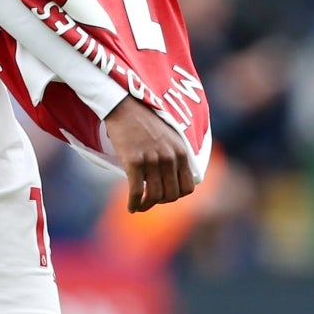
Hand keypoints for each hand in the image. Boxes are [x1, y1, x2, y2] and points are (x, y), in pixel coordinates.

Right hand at [105, 98, 195, 213]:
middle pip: (171, 195)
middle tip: (150, 201)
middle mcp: (169, 157)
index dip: (177, 195)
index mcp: (181, 152)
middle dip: (161, 202)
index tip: (165, 195)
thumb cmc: (145, 120)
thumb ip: (175, 155)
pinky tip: (130, 207)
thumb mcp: (170, 136)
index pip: (188, 187)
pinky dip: (134, 203)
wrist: (124, 105)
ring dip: (146, 206)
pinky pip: (137, 192)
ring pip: (154, 196)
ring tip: (139, 206)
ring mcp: (152, 159)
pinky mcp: (134, 161)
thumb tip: (173, 178)